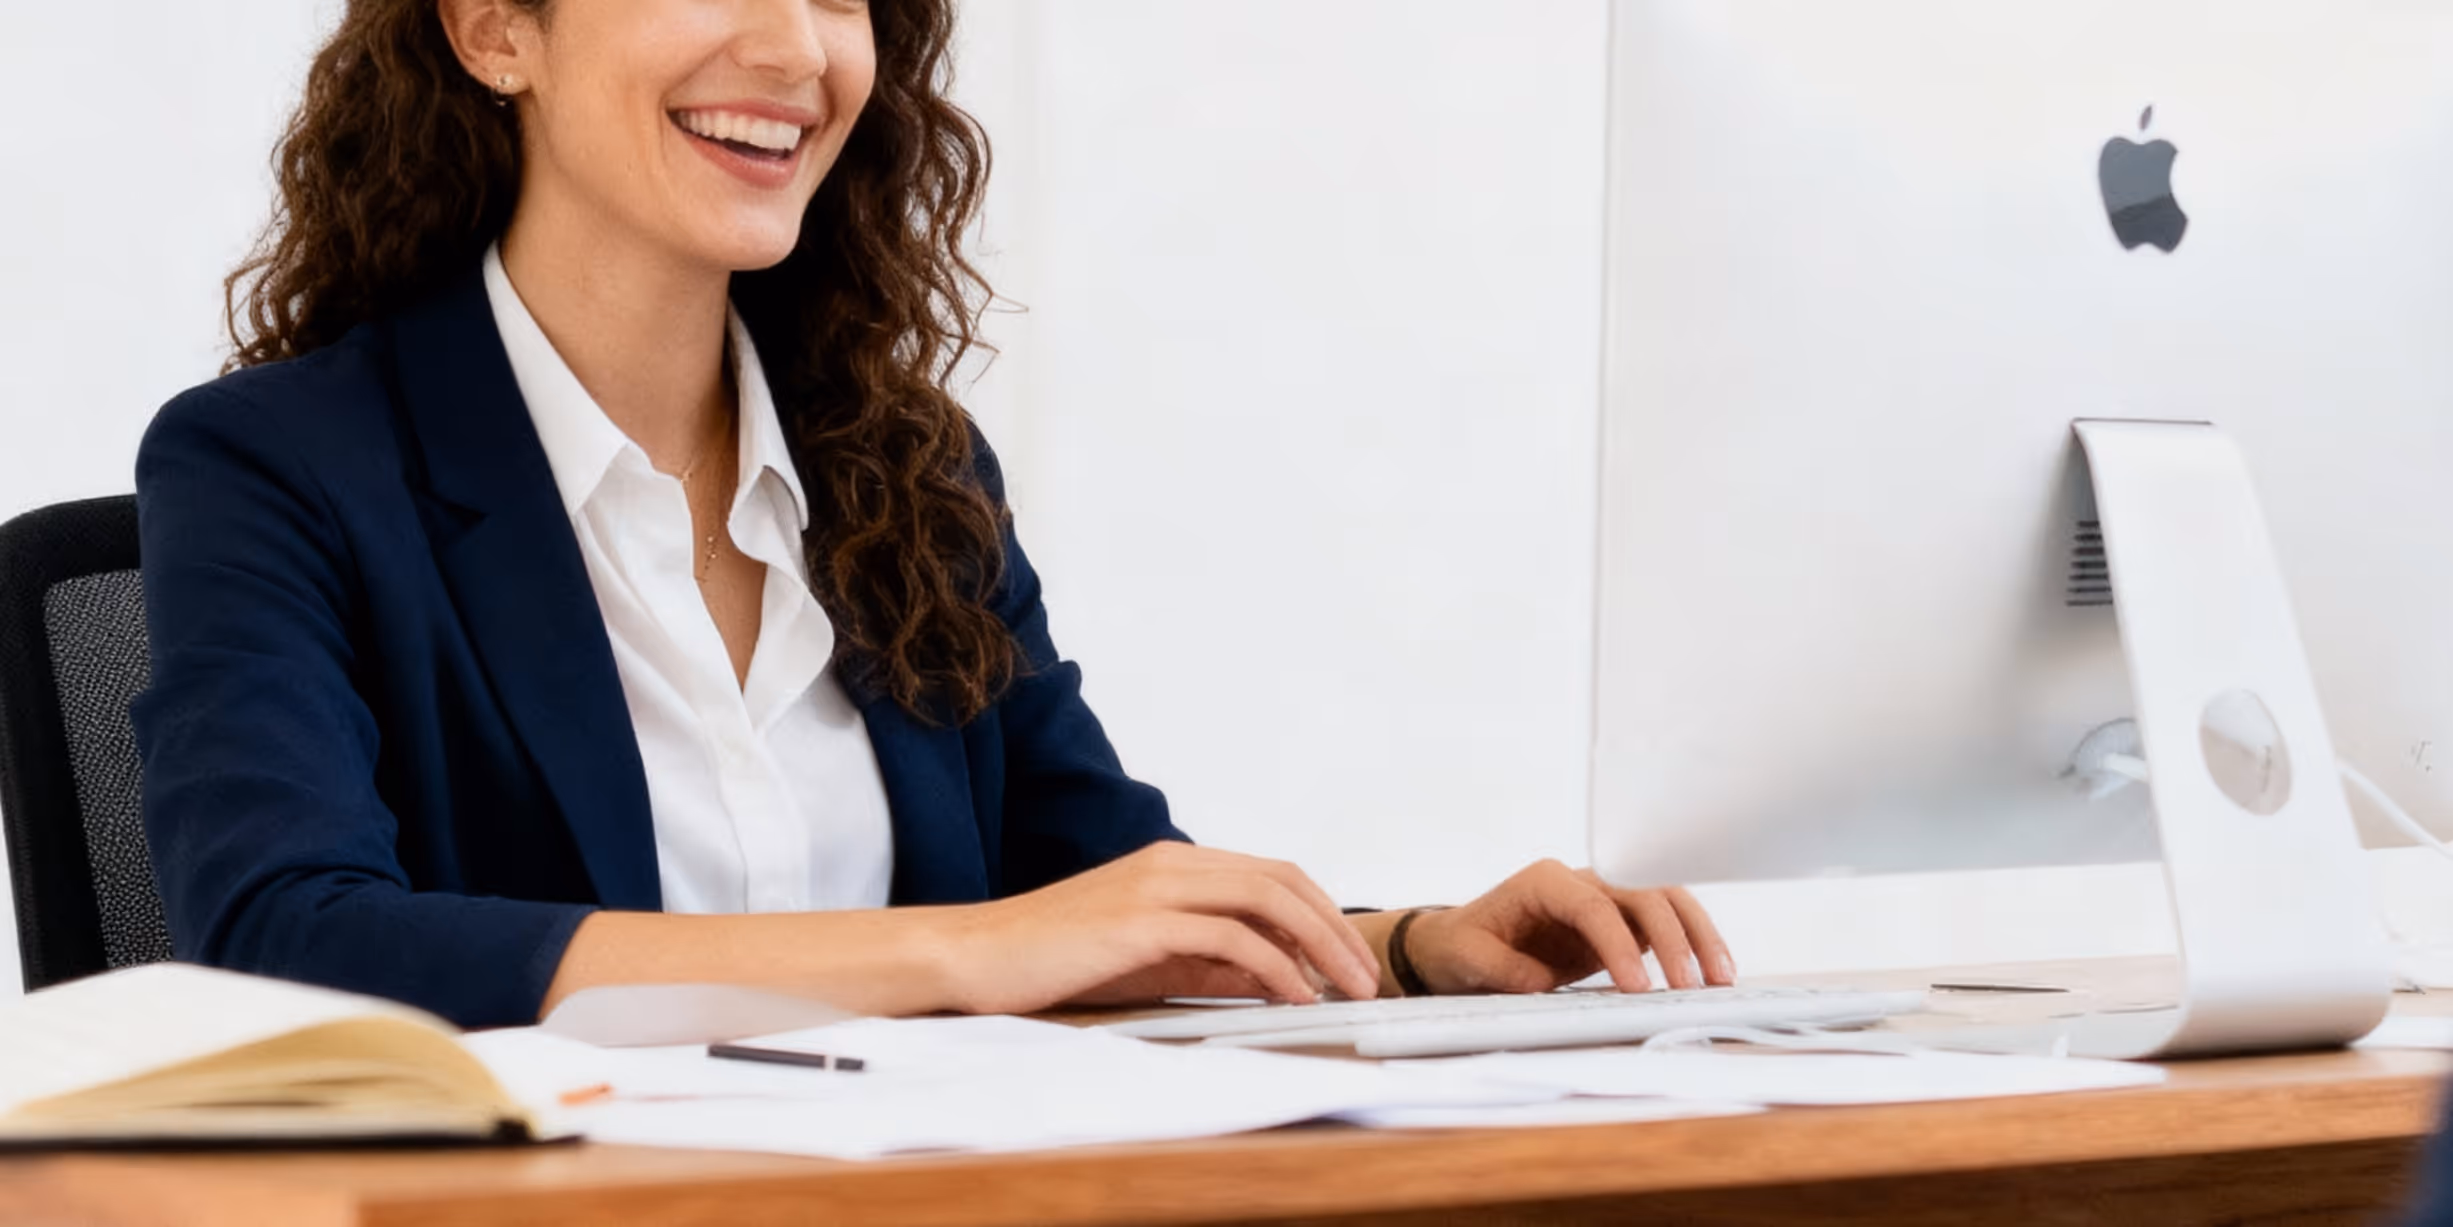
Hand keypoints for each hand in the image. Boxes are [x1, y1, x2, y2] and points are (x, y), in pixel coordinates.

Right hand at [934, 842, 1380, 1013]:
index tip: (1349, 957)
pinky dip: (1275, 967)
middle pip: (1282, 879)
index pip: (1271, 874)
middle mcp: (1170, 863)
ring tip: (1345, 988)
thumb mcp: (1147, 960)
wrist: (976, 956)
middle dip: (1335, 927)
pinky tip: (1294, 996)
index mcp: (1172, 863)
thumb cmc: (1054, 959)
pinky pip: (1231, 938)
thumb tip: (1275, 979)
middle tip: (1367, 975)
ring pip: (1267, 900)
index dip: (1321, 912)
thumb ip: (1208, 962)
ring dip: (1319, 945)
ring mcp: (1156, 886)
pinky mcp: (1141, 922)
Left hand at [1401, 860, 1732, 994]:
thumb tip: (1545, 981)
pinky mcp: (1618, 923)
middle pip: (1643, 893)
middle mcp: (1581, 881)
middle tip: (1692, 986)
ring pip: (1664, 902)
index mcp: (1544, 881)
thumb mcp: (1468, 960)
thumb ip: (1506, 970)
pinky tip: (1710, 976)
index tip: (1638, 988)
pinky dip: (1689, 947)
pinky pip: (1662, 927)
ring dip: (1696, 936)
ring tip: (1721, 979)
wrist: (1458, 945)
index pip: (1594, 905)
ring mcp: (1604, 899)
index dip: (1620, 945)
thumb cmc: (1462, 947)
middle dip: (1674, 937)